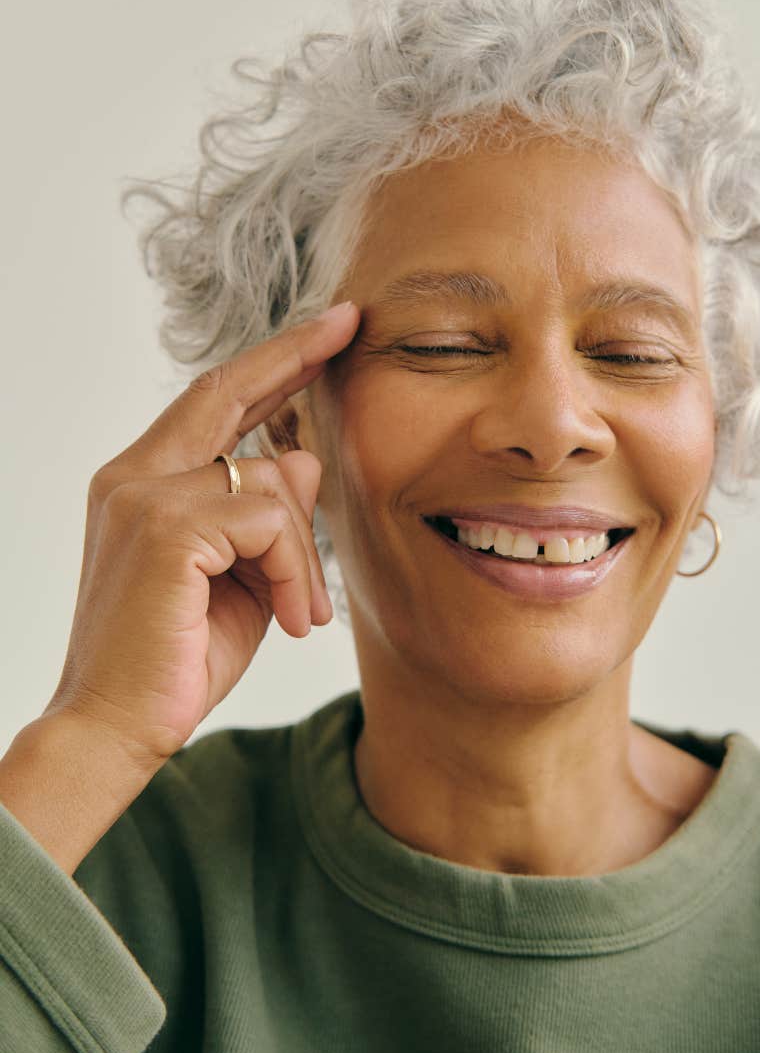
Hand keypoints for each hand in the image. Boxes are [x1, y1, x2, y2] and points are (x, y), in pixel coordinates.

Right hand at [42, 301, 359, 771]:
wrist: (115, 730)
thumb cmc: (178, 660)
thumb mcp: (242, 580)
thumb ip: (268, 518)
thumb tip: (303, 454)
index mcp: (142, 483)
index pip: (212, 402)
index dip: (269, 362)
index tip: (322, 331)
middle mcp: (134, 476)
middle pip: (227, 390)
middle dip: (295, 351)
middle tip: (351, 322)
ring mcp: (144, 497)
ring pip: (270, 480)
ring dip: (306, 553)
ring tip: (300, 615)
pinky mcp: (167, 529)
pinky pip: (270, 522)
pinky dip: (294, 571)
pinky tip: (288, 620)